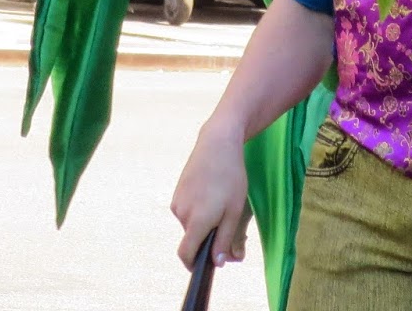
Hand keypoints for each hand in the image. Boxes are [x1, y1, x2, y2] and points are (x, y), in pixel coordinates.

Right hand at [171, 119, 250, 268]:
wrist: (217, 143)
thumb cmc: (231, 178)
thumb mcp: (234, 211)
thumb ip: (224, 240)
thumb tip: (217, 263)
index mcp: (196, 221)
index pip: (186, 254)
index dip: (193, 265)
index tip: (203, 268)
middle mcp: (182, 213)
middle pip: (192, 238)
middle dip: (207, 239)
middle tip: (229, 224)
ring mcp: (177, 201)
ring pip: (190, 224)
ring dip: (204, 222)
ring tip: (222, 203)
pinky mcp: (177, 191)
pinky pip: (187, 210)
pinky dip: (199, 210)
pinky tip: (213, 193)